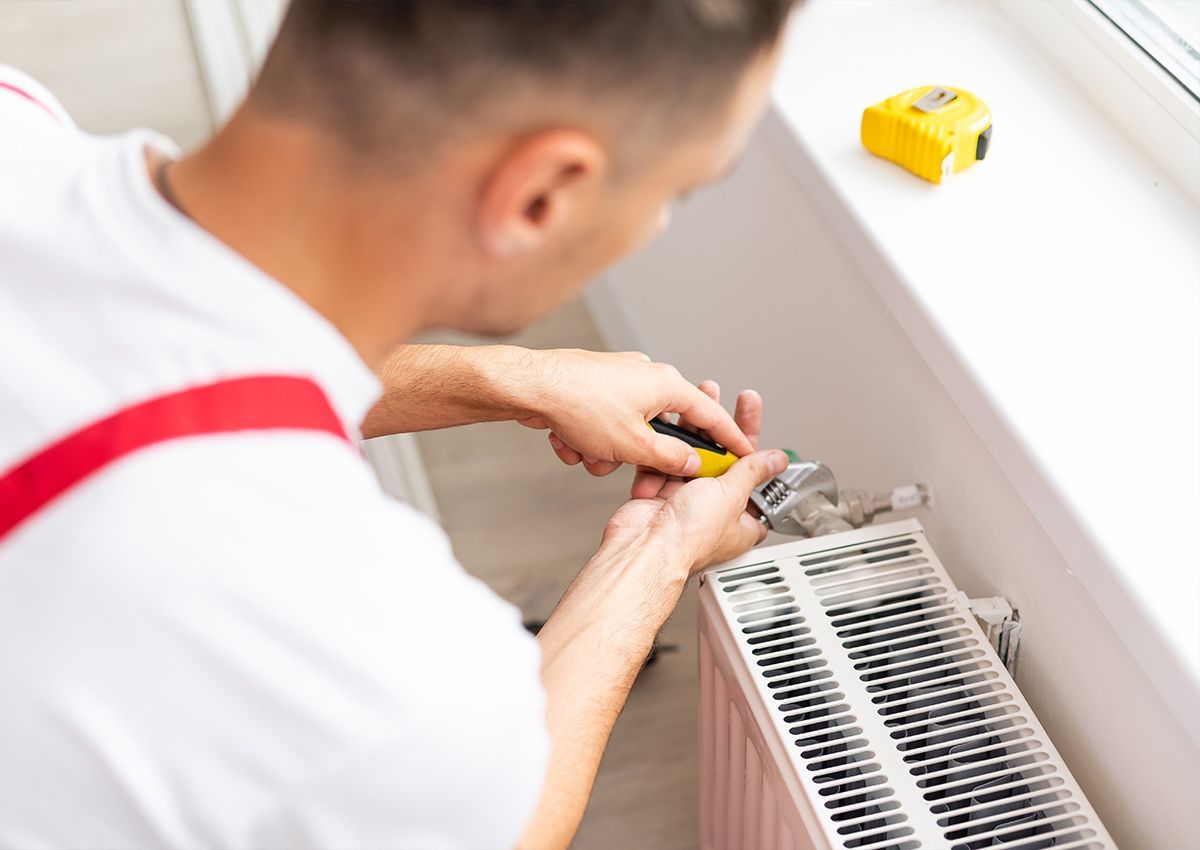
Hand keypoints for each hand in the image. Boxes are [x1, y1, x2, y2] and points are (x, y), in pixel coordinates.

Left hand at [516, 349, 755, 478]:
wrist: (528, 387)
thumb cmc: (578, 402)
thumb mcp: (634, 445)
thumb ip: (670, 459)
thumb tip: (690, 464)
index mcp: (665, 385)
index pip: (709, 415)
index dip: (728, 439)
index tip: (740, 453)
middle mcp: (645, 379)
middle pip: (661, 431)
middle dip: (638, 456)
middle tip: (628, 465)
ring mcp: (618, 384)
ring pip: (627, 436)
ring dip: (606, 454)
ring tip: (585, 451)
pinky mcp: (593, 392)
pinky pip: (602, 429)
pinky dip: (586, 442)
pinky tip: (567, 442)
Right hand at [602, 384, 786, 573]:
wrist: (644, 547)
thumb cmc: (689, 537)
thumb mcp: (732, 495)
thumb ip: (752, 472)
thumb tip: (775, 460)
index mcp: (741, 518)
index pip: (755, 475)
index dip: (752, 444)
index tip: (747, 416)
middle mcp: (714, 510)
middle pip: (721, 459)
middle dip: (717, 427)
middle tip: (717, 394)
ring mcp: (685, 501)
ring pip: (690, 456)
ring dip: (689, 430)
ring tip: (690, 401)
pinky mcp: (658, 494)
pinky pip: (663, 463)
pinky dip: (663, 448)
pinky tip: (666, 426)